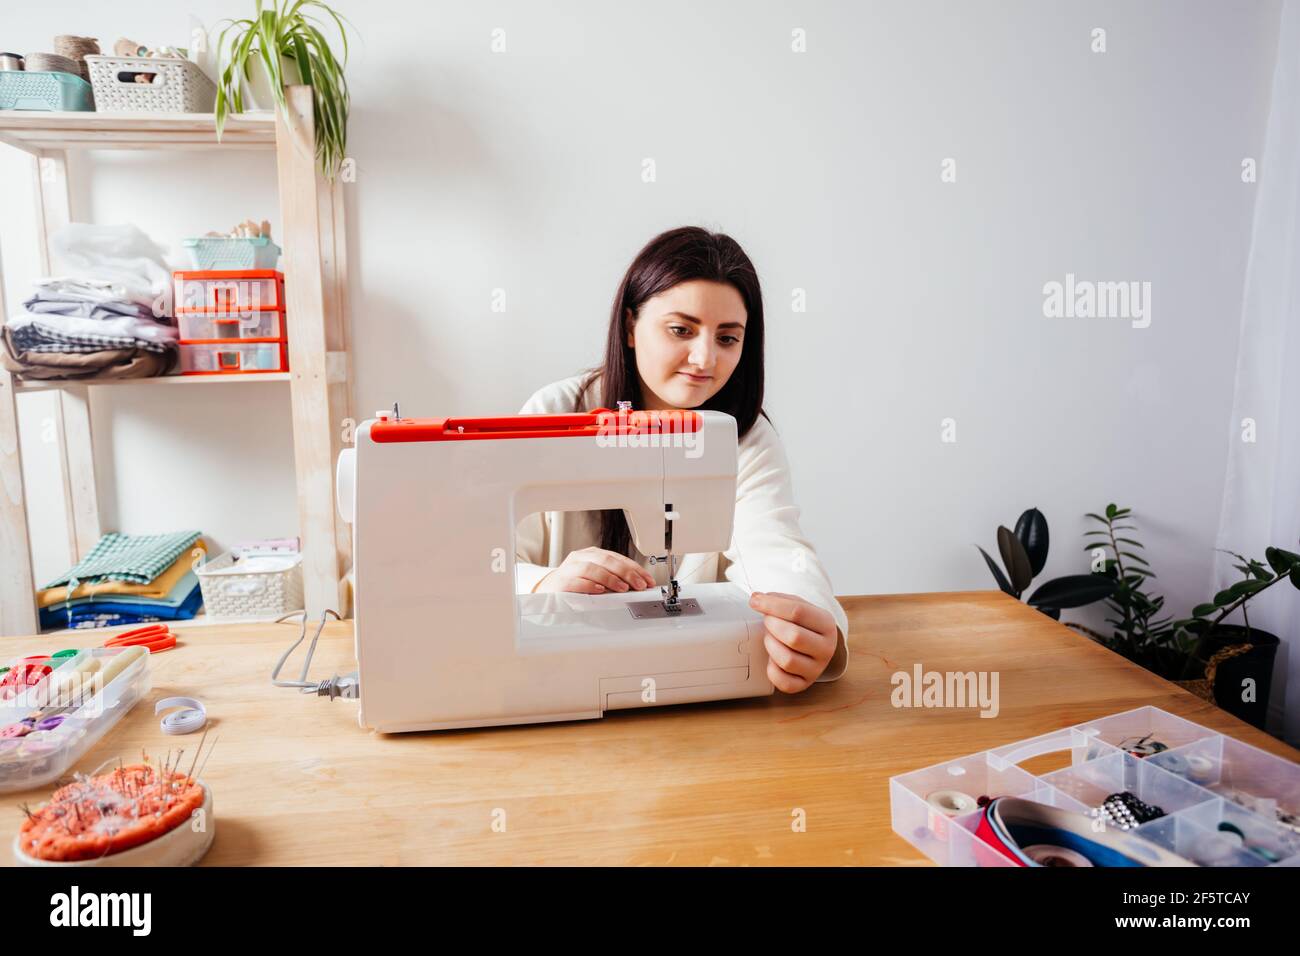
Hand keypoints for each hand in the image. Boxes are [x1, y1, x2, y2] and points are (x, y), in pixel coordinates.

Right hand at [534, 547, 656, 594]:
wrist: (546, 593)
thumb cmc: (575, 586)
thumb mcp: (597, 579)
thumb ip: (614, 579)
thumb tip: (638, 586)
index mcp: (592, 555)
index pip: (617, 558)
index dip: (634, 568)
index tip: (647, 580)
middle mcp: (580, 559)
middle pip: (605, 560)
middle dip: (626, 572)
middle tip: (639, 585)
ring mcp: (568, 569)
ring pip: (590, 568)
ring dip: (609, 578)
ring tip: (623, 588)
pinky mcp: (559, 583)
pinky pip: (574, 582)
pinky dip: (588, 585)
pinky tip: (599, 590)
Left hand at [748, 591, 837, 692]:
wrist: (814, 643)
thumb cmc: (803, 624)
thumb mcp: (799, 606)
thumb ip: (779, 600)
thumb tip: (757, 600)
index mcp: (827, 624)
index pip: (798, 611)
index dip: (771, 605)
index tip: (755, 602)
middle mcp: (826, 649)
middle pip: (794, 637)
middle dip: (772, 626)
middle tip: (767, 622)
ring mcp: (816, 669)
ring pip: (787, 660)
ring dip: (771, 646)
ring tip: (770, 638)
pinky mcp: (804, 684)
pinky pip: (783, 682)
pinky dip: (772, 670)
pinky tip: (773, 658)